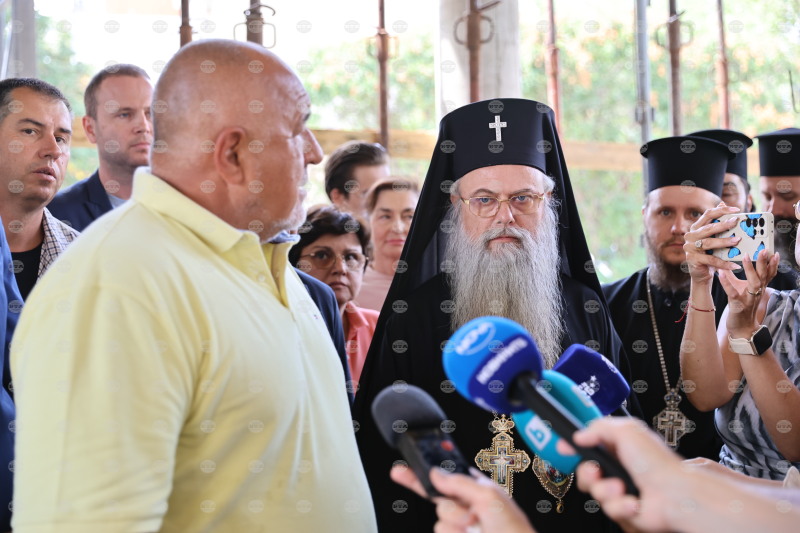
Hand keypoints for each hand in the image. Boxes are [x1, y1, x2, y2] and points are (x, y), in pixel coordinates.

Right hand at [390, 465, 535, 532]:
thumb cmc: (514, 531)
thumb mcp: (489, 497)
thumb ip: (460, 482)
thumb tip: (436, 473)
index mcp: (476, 490)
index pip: (444, 477)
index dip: (422, 474)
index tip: (400, 470)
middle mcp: (467, 508)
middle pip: (438, 502)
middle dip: (454, 511)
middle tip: (471, 517)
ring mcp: (461, 528)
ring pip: (440, 523)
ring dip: (458, 527)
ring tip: (479, 531)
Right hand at [571, 418, 682, 532]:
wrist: (674, 495)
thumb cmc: (657, 463)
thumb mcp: (627, 430)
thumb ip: (598, 427)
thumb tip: (579, 435)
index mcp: (619, 446)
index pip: (589, 444)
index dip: (575, 447)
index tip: (564, 448)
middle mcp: (619, 467)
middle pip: (585, 471)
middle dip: (588, 473)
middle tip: (597, 471)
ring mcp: (621, 488)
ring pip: (595, 492)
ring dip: (606, 490)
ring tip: (621, 488)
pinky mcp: (624, 508)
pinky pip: (609, 509)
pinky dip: (621, 505)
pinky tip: (634, 501)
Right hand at [683, 203, 741, 284]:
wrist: (701, 272)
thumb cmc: (709, 253)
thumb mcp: (713, 237)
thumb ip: (717, 222)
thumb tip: (723, 203)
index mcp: (696, 228)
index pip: (708, 215)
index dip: (721, 210)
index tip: (736, 210)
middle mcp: (690, 236)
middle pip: (708, 228)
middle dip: (723, 225)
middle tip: (736, 222)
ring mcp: (690, 248)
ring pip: (709, 243)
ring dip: (724, 241)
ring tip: (737, 241)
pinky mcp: (693, 259)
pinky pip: (711, 260)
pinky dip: (724, 263)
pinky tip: (735, 264)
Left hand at [718, 252, 777, 336]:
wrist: (741, 328)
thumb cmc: (741, 306)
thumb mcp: (739, 289)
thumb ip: (734, 276)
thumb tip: (726, 263)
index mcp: (758, 288)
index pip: (768, 274)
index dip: (772, 264)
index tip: (773, 252)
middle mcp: (756, 292)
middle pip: (763, 276)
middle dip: (764, 263)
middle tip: (764, 250)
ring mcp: (748, 299)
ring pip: (753, 283)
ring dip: (750, 270)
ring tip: (746, 257)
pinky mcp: (737, 305)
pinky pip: (733, 293)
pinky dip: (727, 283)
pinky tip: (721, 274)